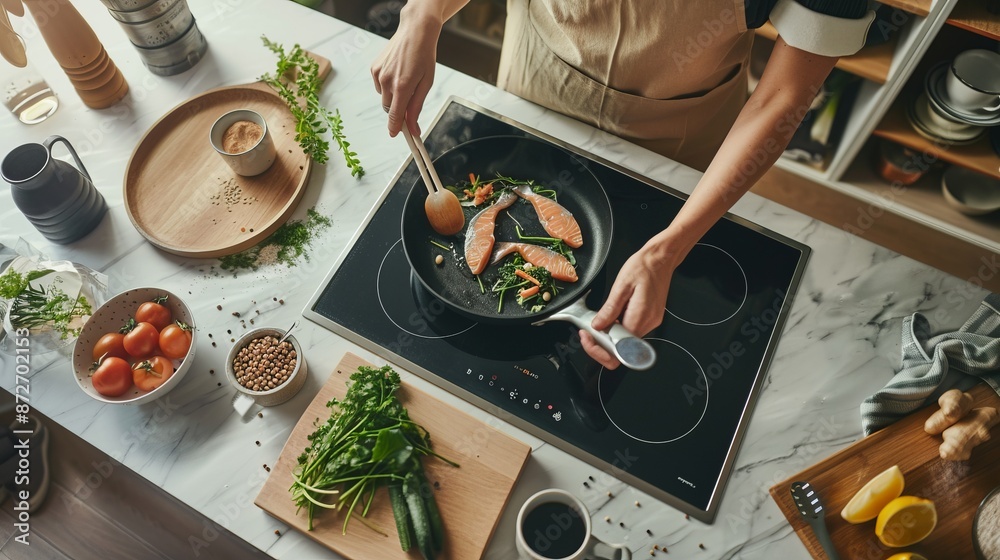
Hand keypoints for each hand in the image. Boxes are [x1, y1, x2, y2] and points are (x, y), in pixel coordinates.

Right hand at [370, 7, 442, 136]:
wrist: (415, 31)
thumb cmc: (424, 56)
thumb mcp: (426, 83)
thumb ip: (417, 107)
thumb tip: (413, 128)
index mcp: (403, 86)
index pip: (395, 115)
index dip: (395, 128)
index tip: (395, 135)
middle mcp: (387, 81)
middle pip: (389, 109)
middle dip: (398, 110)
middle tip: (410, 100)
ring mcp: (378, 74)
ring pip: (384, 97)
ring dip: (393, 96)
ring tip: (406, 79)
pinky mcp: (374, 68)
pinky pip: (380, 86)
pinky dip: (387, 85)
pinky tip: (397, 72)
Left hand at [580, 246, 674, 369]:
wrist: (661, 258)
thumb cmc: (643, 266)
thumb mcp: (621, 285)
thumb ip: (609, 309)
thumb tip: (597, 326)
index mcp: (640, 317)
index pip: (619, 350)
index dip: (600, 348)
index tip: (588, 336)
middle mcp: (648, 324)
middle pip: (623, 350)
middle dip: (603, 344)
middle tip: (589, 331)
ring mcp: (651, 322)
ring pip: (626, 341)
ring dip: (610, 335)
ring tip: (600, 319)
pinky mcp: (651, 318)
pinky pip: (632, 330)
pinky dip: (619, 327)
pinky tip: (613, 314)